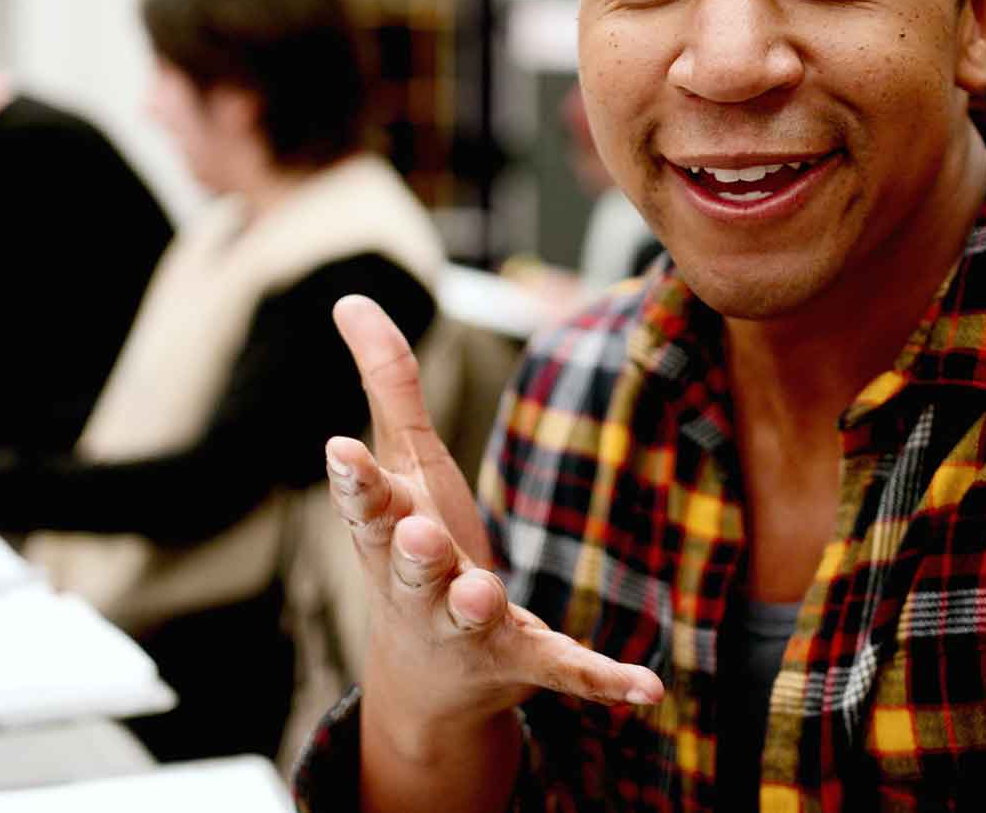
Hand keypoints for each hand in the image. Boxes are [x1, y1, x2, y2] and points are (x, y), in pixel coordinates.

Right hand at [325, 295, 662, 745]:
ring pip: (472, 613)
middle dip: (412, 550)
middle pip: (412, 563)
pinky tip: (647, 688)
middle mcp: (422, 583)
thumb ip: (388, 382)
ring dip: (476, 603)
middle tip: (415, 533)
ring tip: (484, 591)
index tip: (338, 448)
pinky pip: (566, 669)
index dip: (353, 478)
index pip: (366, 501)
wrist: (429, 676)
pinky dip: (604, 679)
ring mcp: (472, 626)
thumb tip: (350, 296)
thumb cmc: (415, 543)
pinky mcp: (526, 659)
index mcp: (392, 530)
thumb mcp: (406, 464)